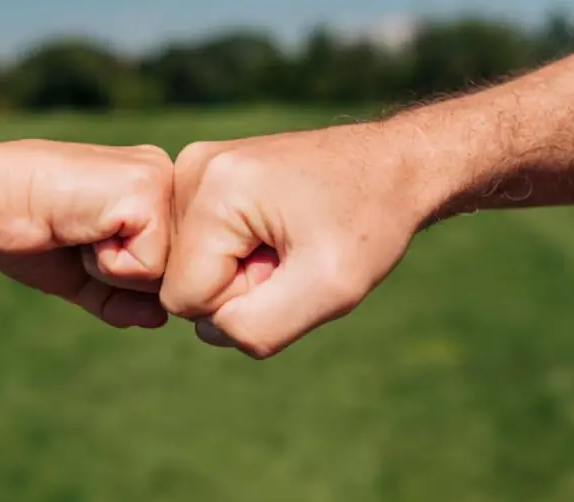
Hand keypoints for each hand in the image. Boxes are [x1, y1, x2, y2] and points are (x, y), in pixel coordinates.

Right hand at [0, 139, 172, 328]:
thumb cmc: (28, 234)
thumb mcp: (84, 275)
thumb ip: (124, 298)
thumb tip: (161, 318)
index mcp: (151, 190)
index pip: (168, 263)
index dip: (123, 276)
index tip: (81, 242)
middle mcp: (163, 177)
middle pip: (174, 271)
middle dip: (122, 275)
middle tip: (79, 237)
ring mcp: (159, 180)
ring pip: (167, 271)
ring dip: (114, 269)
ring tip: (80, 232)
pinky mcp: (147, 191)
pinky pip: (149, 266)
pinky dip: (110, 264)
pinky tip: (82, 229)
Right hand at [160, 121, 439, 357]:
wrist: (393, 165)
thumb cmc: (369, 222)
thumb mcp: (329, 290)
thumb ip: (256, 327)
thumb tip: (207, 328)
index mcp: (213, 191)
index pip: (183, 297)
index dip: (241, 302)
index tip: (288, 266)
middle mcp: (190, 168)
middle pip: (180, 279)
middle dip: (237, 285)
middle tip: (290, 254)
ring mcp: (192, 167)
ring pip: (187, 264)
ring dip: (238, 269)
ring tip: (285, 240)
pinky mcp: (202, 174)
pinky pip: (197, 245)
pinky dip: (235, 252)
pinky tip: (273, 230)